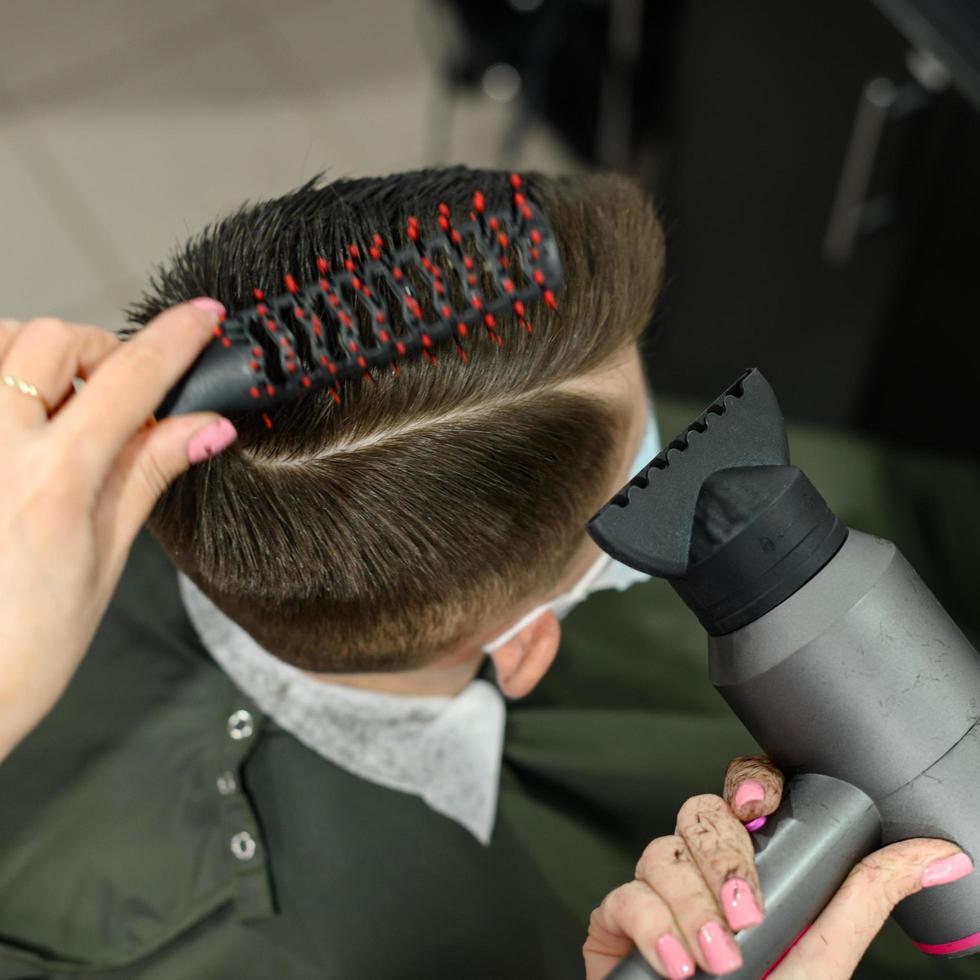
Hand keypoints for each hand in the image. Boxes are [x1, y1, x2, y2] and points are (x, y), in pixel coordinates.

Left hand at [0, 302, 235, 760]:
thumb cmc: (21, 647)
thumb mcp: (105, 559)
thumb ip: (145, 474)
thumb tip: (201, 428)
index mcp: (52, 481)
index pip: (130, 379)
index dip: (176, 339)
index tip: (202, 318)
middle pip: (52, 338)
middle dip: (98, 351)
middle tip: (118, 396)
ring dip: (36, 358)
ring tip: (56, 412)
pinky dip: (0, 385)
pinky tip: (17, 428)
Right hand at [584, 756, 973, 978]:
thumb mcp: (826, 958)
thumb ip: (868, 897)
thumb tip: (938, 855)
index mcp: (754, 870)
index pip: (743, 796)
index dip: (745, 783)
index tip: (758, 804)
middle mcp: (705, 876)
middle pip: (698, 814)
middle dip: (722, 859)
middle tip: (747, 917)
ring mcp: (658, 896)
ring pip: (660, 851)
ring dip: (691, 904)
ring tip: (715, 959)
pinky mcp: (617, 922)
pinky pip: (623, 895)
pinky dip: (650, 926)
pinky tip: (676, 964)